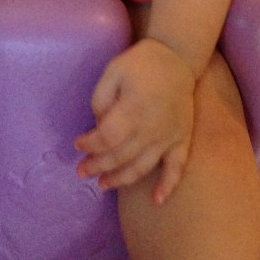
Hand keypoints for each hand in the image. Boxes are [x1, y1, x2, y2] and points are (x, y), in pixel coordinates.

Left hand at [74, 38, 195, 204]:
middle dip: (98, 166)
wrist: (176, 58)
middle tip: (82, 171)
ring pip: (142, 166)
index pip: (107, 137)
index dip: (90, 145)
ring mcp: (168, 136)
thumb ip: (101, 99)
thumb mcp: (113, 71)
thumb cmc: (140, 64)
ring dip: (121, 180)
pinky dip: (169, 185)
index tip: (78, 144)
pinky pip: (177, 167)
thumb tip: (98, 126)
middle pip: (121, 156)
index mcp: (133, 109)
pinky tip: (158, 201)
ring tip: (103, 185)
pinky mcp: (182, 139)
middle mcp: (151, 128)